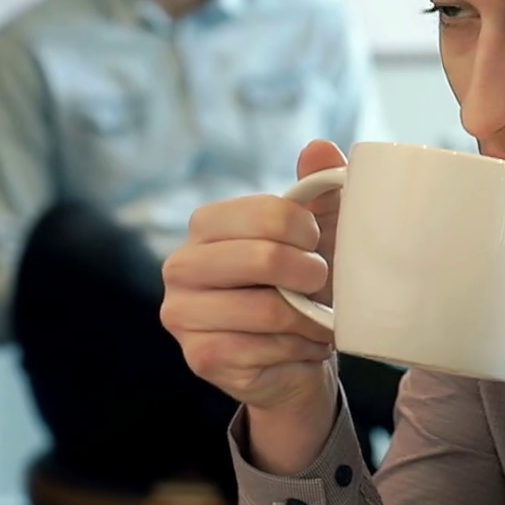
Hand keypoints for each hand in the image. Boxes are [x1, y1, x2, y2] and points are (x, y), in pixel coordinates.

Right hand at [161, 141, 346, 453]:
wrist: (294, 353)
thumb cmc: (301, 283)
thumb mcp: (316, 231)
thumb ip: (319, 187)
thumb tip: (320, 147)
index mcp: (205, 224)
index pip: (267, 213)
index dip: (307, 230)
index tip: (317, 244)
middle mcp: (181, 265)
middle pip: (264, 258)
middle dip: (311, 274)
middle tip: (323, 285)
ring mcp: (183, 314)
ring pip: (268, 310)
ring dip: (310, 320)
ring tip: (320, 320)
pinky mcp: (200, 357)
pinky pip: (265, 350)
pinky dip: (299, 350)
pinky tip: (302, 347)